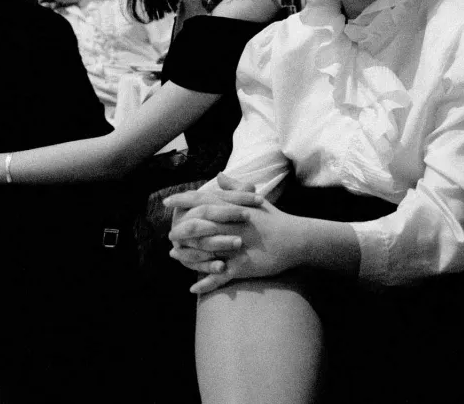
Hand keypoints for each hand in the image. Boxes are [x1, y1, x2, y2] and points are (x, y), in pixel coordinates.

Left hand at [167, 192, 304, 293]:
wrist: (296, 239)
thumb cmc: (275, 219)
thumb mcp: (255, 200)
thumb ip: (234, 188)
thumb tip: (219, 175)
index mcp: (234, 209)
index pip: (203, 201)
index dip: (183, 201)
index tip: (167, 203)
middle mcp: (233, 225)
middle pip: (198, 224)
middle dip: (180, 229)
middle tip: (169, 234)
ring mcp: (237, 246)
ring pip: (204, 250)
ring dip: (188, 255)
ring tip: (175, 257)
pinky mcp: (243, 265)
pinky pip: (220, 276)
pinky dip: (206, 283)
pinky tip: (193, 288)